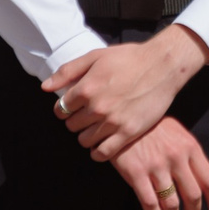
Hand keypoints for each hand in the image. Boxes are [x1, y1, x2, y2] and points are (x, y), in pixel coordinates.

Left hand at [44, 26, 207, 162]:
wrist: (163, 65)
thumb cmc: (129, 58)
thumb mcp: (96, 56)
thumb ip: (68, 71)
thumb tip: (45, 87)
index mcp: (86, 88)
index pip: (61, 109)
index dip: (65, 108)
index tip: (73, 107)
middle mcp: (97, 107)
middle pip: (72, 126)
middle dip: (76, 121)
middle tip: (87, 115)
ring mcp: (113, 121)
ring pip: (85, 140)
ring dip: (86, 135)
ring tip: (96, 127)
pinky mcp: (129, 132)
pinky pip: (103, 153)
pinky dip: (98, 152)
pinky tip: (101, 144)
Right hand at [110, 118, 208, 209]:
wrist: (124, 117)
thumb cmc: (154, 128)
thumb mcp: (179, 134)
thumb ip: (192, 155)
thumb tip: (203, 182)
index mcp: (191, 148)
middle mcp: (176, 158)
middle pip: (193, 196)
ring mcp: (156, 167)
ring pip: (172, 203)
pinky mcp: (136, 173)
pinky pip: (150, 203)